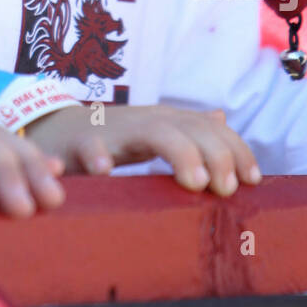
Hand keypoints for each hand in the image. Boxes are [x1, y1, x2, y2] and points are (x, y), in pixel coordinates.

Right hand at [24, 103, 261, 196]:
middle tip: (227, 188)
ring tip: (195, 181)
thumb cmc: (110, 138)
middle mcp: (145, 120)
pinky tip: (107, 172)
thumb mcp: (152, 129)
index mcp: (165, 121)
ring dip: (180, 153)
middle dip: (214, 154)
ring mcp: (114, 130)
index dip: (236, 150)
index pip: (210, 129)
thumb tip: (223, 119)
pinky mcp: (80, 143)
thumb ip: (187, 128)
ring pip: (154, 132)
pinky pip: (91, 148)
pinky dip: (99, 157)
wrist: (53, 128)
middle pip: (190, 128)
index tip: (253, 180)